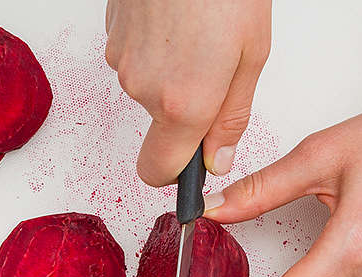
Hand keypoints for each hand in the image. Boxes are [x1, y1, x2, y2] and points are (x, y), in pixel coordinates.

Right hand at [105, 0, 270, 184]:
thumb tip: (219, 158)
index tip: (196, 157)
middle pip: (161, 123)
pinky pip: (136, 58)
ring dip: (173, 71)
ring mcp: (121, 60)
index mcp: (182, 102)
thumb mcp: (251, 52)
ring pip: (149, 87)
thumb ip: (231, 115)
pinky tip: (177, 19)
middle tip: (215, 62)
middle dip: (187, 104)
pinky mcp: (111, 35)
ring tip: (198, 31)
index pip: (159, 171)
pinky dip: (156, 46)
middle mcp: (143, 87)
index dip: (179, 170)